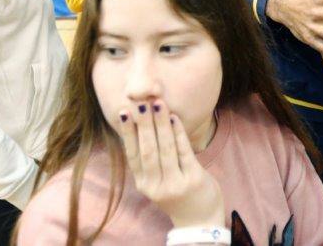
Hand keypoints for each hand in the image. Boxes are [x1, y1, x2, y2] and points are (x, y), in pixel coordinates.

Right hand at [118, 99, 223, 227]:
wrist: (199, 219)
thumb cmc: (177, 191)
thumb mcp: (157, 180)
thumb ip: (149, 160)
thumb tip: (138, 125)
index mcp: (144, 183)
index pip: (132, 154)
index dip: (127, 132)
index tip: (123, 112)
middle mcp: (156, 186)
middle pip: (148, 150)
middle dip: (143, 124)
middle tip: (140, 102)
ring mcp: (175, 184)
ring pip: (165, 149)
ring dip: (161, 124)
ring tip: (158, 104)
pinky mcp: (193, 180)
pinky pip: (184, 152)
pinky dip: (179, 133)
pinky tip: (175, 118)